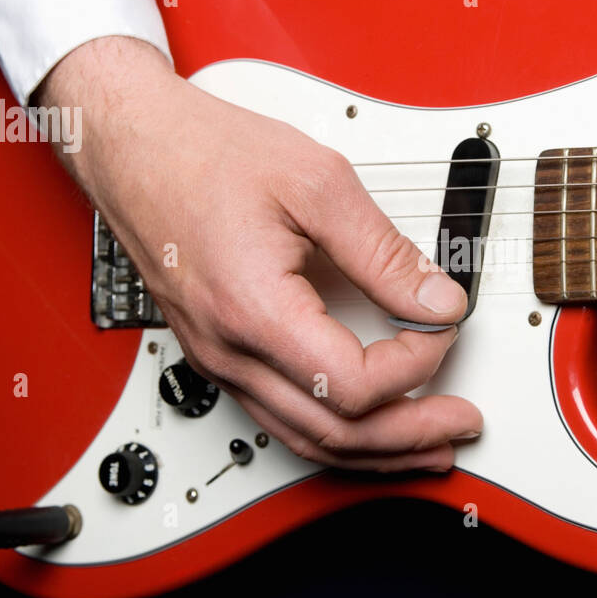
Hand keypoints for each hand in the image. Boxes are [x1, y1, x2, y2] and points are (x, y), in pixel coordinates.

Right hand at [38, 37, 481, 469]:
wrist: (135, 146)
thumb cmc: (205, 154)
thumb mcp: (317, 184)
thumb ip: (384, 252)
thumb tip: (436, 300)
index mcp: (254, 310)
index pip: (353, 384)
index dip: (415, 365)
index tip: (441, 327)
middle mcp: (230, 352)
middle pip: (333, 432)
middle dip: (409, 436)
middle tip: (461, 423)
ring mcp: (220, 360)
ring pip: (306, 439)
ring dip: (376, 450)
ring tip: (428, 445)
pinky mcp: (220, 354)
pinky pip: (284, 418)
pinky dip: (338, 432)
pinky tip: (369, 427)